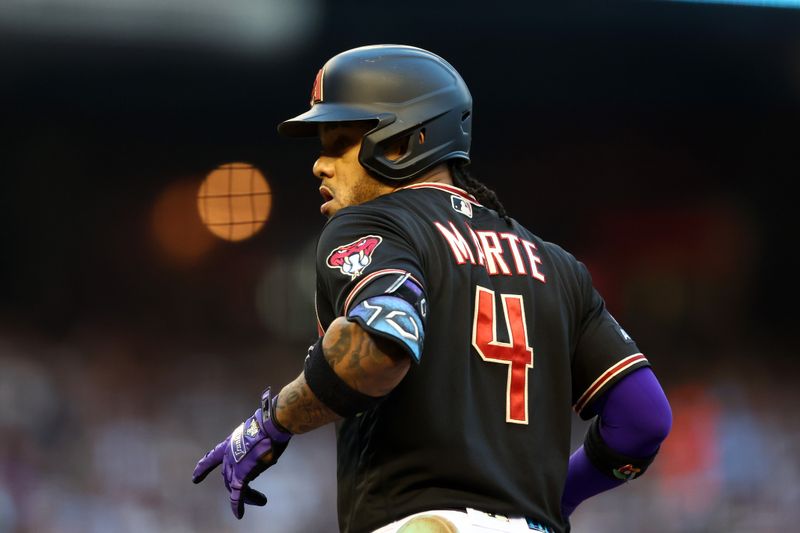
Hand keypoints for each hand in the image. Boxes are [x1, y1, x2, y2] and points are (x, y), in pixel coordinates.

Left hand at [192, 387, 291, 517]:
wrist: (271, 426)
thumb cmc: (269, 425)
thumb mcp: (257, 433)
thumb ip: (256, 443)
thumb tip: (265, 451)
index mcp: (231, 442)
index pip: (213, 457)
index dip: (204, 467)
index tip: (195, 478)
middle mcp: (229, 455)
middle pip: (227, 475)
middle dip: (237, 485)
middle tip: (251, 494)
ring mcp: (233, 465)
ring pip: (234, 486)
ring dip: (247, 496)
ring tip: (260, 500)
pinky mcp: (241, 476)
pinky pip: (238, 494)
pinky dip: (238, 505)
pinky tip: (238, 514)